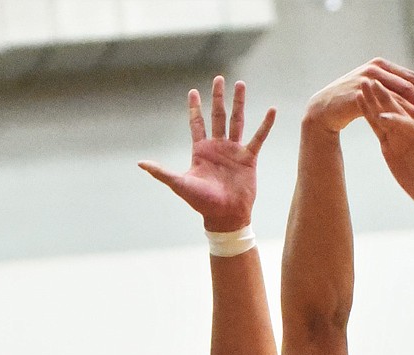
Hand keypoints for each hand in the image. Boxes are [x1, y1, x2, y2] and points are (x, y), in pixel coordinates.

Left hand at [139, 77, 275, 231]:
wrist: (225, 216)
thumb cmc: (202, 202)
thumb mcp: (179, 184)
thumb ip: (161, 172)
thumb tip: (140, 164)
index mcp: (201, 151)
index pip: (197, 123)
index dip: (194, 108)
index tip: (193, 92)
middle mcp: (218, 147)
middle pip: (217, 116)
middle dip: (217, 97)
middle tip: (218, 78)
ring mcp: (234, 151)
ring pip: (237, 121)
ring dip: (238, 103)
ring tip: (240, 84)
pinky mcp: (249, 159)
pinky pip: (258, 138)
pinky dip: (265, 125)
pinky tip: (272, 110)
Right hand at [305, 58, 413, 133]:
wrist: (324, 109)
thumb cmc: (350, 102)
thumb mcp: (373, 92)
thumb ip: (390, 89)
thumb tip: (412, 95)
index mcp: (382, 66)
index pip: (409, 76)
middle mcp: (376, 69)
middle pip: (407, 84)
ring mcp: (368, 80)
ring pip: (398, 96)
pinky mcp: (360, 95)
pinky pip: (384, 107)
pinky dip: (398, 116)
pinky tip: (409, 127)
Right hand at [357, 78, 413, 223]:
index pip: (410, 125)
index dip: (397, 120)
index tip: (383, 117)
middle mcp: (412, 132)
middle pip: (396, 112)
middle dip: (384, 99)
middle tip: (371, 83)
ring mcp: (400, 137)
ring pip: (384, 116)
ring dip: (374, 101)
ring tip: (363, 85)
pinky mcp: (390, 144)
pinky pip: (378, 128)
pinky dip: (370, 115)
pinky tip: (362, 102)